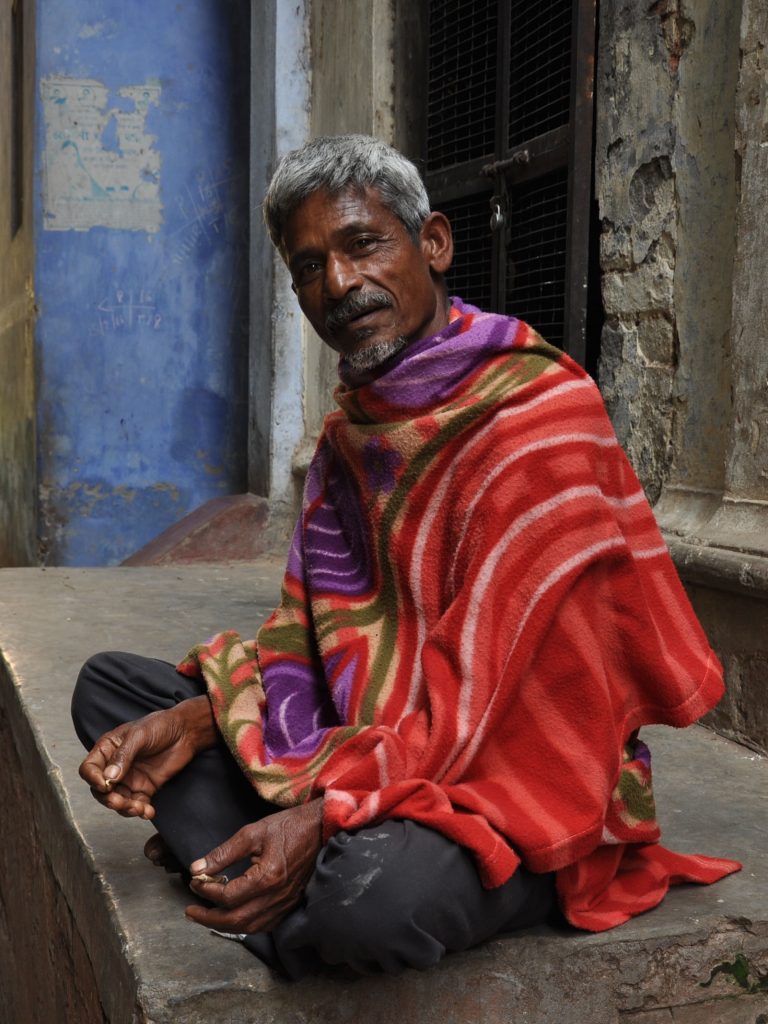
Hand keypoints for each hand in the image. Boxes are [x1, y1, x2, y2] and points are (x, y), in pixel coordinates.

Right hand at [78, 695, 216, 819]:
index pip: (89, 769)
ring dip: (125, 809)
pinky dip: (141, 811)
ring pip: (118, 800)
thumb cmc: (160, 725)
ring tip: (139, 809)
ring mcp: (130, 779)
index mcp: (108, 750)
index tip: (104, 785)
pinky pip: (138, 804)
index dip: (92, 779)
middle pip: (101, 790)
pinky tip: (149, 812)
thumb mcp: (139, 735)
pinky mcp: (145, 788)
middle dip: (109, 799)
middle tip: (120, 802)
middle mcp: (115, 767)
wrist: (186, 731)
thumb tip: (108, 779)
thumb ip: (123, 756)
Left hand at [185, 799, 323, 933]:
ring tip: (207, 916)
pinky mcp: (290, 905)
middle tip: (191, 911)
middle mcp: (276, 896)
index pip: (228, 896)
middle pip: (236, 921)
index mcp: (267, 877)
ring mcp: (285, 904)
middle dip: (209, 918)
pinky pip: (264, 925)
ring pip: (250, 927)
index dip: (206, 891)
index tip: (195, 881)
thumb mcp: (253, 832)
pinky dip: (245, 925)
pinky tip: (235, 917)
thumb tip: (197, 868)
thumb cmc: (288, 827)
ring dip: (225, 925)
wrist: (320, 829)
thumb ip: (223, 853)